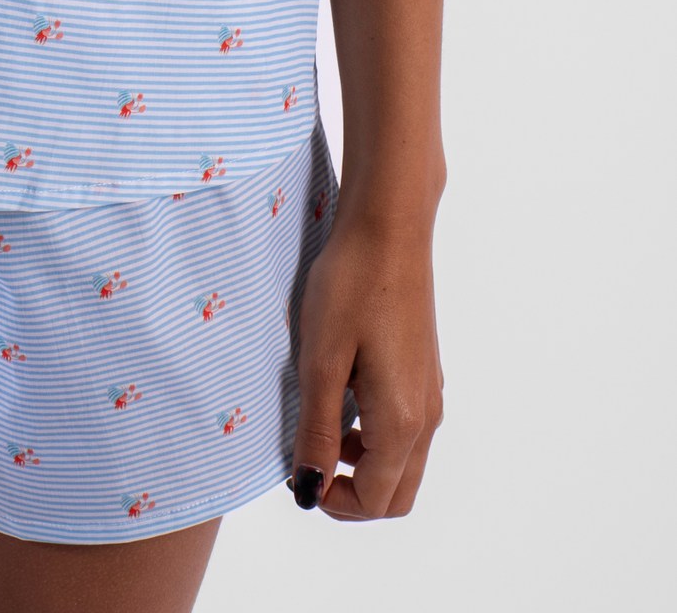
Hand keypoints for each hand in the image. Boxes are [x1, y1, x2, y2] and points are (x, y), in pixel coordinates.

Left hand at [288, 202, 443, 520]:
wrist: (388, 226)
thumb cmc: (351, 286)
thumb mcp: (321, 362)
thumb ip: (317, 432)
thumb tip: (308, 489)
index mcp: (403, 422)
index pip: (375, 500)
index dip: (332, 500)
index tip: (296, 474)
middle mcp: (427, 416)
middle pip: (396, 493)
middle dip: (352, 494)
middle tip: (308, 463)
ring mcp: (430, 393)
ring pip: (404, 462)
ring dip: (363, 465)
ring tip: (320, 426)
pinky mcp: (424, 371)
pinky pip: (406, 428)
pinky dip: (375, 436)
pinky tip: (343, 396)